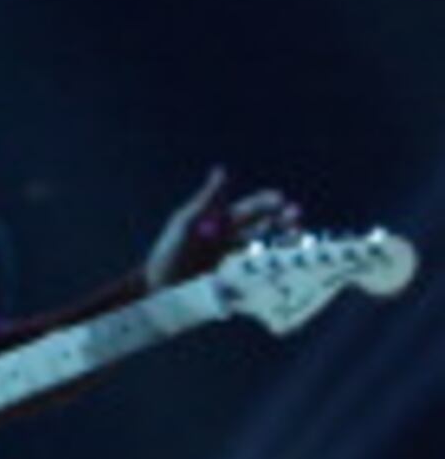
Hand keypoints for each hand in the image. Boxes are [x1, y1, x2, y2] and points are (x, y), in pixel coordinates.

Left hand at [143, 167, 304, 290]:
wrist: (160, 288)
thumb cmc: (170, 251)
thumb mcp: (186, 223)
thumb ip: (207, 199)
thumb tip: (221, 170)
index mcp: (223, 223)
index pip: (251, 208)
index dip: (267, 202)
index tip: (280, 198)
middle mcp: (235, 240)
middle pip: (265, 228)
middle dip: (283, 221)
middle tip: (297, 217)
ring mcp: (239, 262)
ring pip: (269, 249)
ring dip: (285, 243)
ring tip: (298, 238)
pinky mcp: (241, 282)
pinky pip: (264, 275)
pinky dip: (279, 270)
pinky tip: (290, 266)